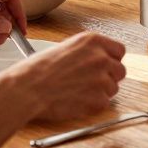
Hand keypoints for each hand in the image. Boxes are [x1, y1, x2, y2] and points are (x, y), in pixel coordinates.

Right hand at [11, 32, 126, 120]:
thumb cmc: (36, 70)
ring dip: (100, 92)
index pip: (119, 50)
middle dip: (109, 78)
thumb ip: (85, 53)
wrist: (26, 89)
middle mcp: (101, 57)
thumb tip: (94, 60)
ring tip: (78, 93)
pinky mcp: (98, 100)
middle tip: (91, 83)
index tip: (106, 66)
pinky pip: (104, 104)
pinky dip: (92, 106)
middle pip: (120, 70)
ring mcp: (102, 79)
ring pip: (113, 88)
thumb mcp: (64, 49)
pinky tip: (76, 102)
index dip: (112, 60)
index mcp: (92, 41)